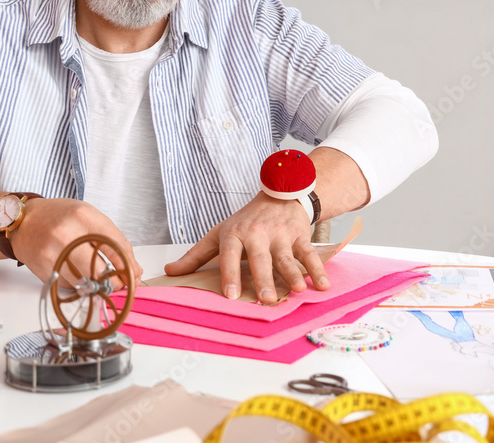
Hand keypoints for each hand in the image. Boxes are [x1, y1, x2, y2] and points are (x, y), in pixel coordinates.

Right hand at [10, 198, 142, 289]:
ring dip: (97, 285)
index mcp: (83, 217)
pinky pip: (70, 286)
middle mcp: (66, 235)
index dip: (128, 264)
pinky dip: (79, 284)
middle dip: (114, 281)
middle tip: (120, 283)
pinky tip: (76, 273)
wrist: (22, 221)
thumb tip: (133, 268)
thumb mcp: (89, 216)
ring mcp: (52, 254)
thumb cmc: (59, 217)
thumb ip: (113, 239)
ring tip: (99, 278)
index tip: (134, 274)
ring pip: (85, 282)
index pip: (115, 246)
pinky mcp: (44, 270)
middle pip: (99, 270)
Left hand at [163, 192, 329, 303]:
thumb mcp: (219, 233)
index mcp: (235, 235)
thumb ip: (196, 255)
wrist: (279, 194)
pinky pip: (309, 254)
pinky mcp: (299, 236)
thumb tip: (170, 272)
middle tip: (267, 298)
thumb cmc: (246, 221)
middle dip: (264, 278)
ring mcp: (280, 235)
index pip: (229, 255)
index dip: (230, 274)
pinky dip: (317, 269)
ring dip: (293, 274)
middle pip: (260, 258)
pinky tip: (322, 285)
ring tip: (297, 291)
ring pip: (286, 257)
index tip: (230, 294)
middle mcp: (257, 234)